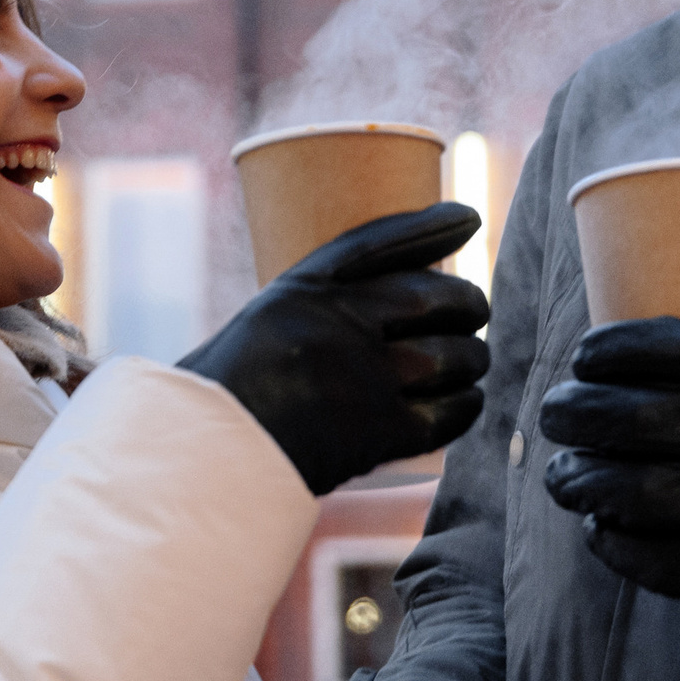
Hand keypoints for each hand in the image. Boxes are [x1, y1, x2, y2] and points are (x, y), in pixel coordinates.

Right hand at [181, 203, 489, 494]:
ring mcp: (358, 377)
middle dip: (467, 304)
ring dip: (470, 359)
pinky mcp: (375, 431)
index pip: (378, 243)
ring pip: (448, 356)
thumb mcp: (260, 329)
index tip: (468, 216)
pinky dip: (465, 405)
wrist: (204, 464)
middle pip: (431, 299)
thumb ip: (313, 314)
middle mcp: (333, 325)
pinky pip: (445, 413)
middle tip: (475, 312)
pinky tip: (467, 400)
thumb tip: (388, 307)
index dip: (429, 226)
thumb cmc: (225, 401)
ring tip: (471, 362)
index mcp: (300, 291)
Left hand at [538, 318, 679, 661]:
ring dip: (574, 479)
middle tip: (557, 413)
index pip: (667, 347)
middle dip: (570, 412)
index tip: (587, 356)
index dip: (612, 348)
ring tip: (568, 476)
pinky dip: (608, 539)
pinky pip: (636, 555)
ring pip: (612, 488)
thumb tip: (643, 373)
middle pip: (619, 417)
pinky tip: (605, 528)